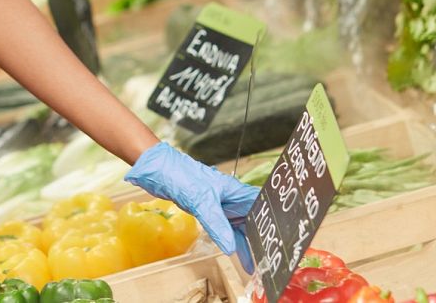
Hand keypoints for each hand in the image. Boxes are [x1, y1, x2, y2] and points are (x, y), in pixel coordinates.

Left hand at [125, 142, 258, 270]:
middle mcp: (230, 198)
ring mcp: (219, 205)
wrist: (157, 170)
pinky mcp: (207, 211)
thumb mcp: (201, 201)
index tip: (279, 240)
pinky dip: (229, 240)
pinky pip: (223, 228)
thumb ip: (217, 224)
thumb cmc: (181, 175)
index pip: (260, 206)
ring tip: (253, 264)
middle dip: (259, 238)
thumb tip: (231, 247)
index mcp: (235, 191)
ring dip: (244, 243)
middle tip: (267, 260)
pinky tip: (234, 252)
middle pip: (251, 220)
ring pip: (238, 227)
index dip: (271, 222)